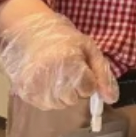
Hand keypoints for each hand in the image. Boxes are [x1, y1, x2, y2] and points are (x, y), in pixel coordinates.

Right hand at [0, 12, 118, 110]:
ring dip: (62, 95)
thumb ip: (103, 74)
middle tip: (69, 72)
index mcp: (68, 63)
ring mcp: (34, 85)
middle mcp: (50, 76)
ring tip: (57, 76)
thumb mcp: (89, 49)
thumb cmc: (63, 39)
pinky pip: (44, 105)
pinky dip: (48, 97)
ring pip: (58, 105)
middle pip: (73, 100)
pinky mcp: (24, 91)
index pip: (87, 89)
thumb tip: (111, 99)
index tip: (82, 71)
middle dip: (75, 89)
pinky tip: (46, 81)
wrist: (29, 31)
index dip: (88, 81)